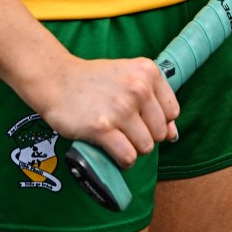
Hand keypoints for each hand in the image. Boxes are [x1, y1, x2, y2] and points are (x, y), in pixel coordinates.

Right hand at [37, 54, 179, 168]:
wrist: (57, 80)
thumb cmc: (94, 81)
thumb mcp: (128, 77)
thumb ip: (154, 101)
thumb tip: (174, 134)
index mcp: (147, 71)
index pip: (172, 112)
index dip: (157, 121)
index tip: (140, 118)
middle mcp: (138, 88)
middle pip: (160, 133)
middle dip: (144, 136)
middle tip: (124, 128)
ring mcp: (120, 108)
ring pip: (145, 147)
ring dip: (132, 149)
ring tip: (117, 138)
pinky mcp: (102, 128)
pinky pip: (127, 157)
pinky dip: (122, 160)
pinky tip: (112, 150)